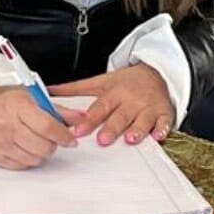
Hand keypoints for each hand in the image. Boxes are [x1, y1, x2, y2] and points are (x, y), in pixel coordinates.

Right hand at [0, 85, 75, 169]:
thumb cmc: (6, 100)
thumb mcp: (33, 97)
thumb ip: (58, 110)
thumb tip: (81, 117)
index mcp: (17, 107)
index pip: (47, 126)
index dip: (64, 135)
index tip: (71, 139)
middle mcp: (6, 125)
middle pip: (42, 146)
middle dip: (54, 144)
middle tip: (52, 138)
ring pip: (34, 159)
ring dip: (42, 152)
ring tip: (37, 141)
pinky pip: (22, 165)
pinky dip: (29, 158)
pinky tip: (26, 147)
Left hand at [48, 64, 173, 146]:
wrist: (155, 73)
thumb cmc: (125, 82)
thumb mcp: (100, 82)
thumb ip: (75, 89)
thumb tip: (49, 92)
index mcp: (113, 92)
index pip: (99, 107)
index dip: (89, 120)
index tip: (78, 130)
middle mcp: (130, 100)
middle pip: (120, 115)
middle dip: (112, 128)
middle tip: (102, 140)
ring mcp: (148, 107)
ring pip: (142, 120)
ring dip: (137, 130)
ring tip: (131, 139)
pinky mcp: (163, 112)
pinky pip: (164, 122)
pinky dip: (162, 129)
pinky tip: (158, 136)